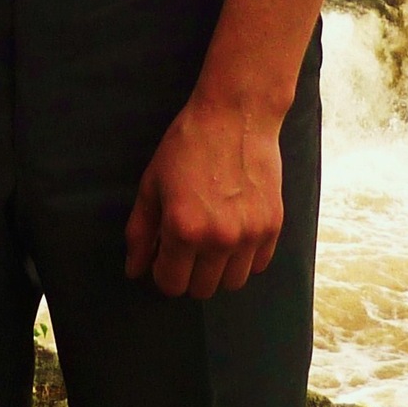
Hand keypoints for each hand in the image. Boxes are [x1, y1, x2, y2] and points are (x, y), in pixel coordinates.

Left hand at [123, 92, 284, 298]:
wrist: (235, 116)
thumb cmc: (186, 146)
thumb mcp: (152, 185)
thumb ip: (140, 232)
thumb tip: (134, 271)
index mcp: (183, 229)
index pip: (171, 284)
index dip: (162, 273)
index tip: (163, 257)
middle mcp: (219, 239)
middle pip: (202, 290)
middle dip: (188, 275)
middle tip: (185, 248)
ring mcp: (250, 235)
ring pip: (232, 283)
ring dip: (217, 270)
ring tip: (210, 240)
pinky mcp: (273, 227)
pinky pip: (258, 265)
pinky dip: (244, 258)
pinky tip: (234, 231)